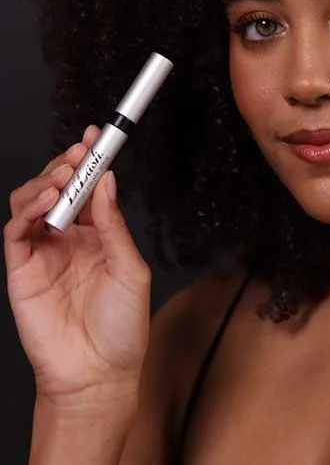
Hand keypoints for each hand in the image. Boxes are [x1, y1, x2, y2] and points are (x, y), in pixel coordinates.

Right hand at [4, 126, 150, 404]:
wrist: (99, 375)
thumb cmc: (121, 328)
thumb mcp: (131, 268)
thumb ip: (114, 224)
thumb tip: (107, 181)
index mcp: (97, 235)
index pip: (89, 188)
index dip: (90, 161)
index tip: (95, 137)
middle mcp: (68, 239)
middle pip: (58, 188)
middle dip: (67, 165)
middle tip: (80, 153)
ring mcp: (43, 252)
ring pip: (32, 201)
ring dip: (46, 181)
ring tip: (64, 176)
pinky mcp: (21, 269)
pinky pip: (16, 231)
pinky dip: (27, 209)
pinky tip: (47, 201)